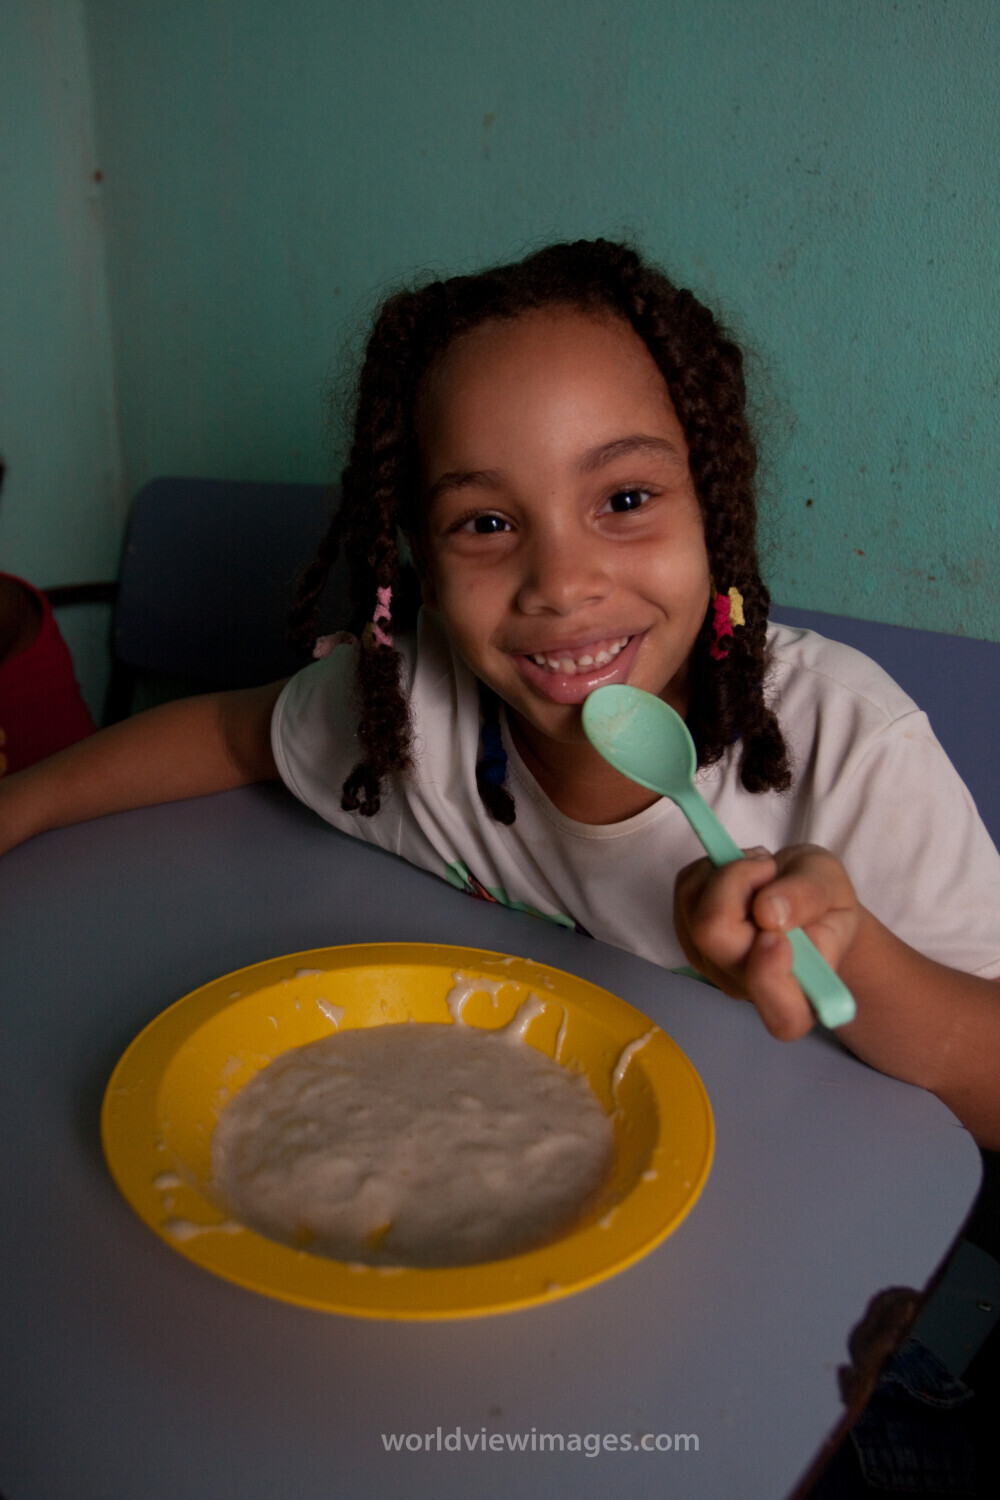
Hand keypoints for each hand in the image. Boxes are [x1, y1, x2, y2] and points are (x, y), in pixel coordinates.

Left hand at [673, 844, 860, 1039]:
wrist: (801, 898)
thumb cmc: (824, 901)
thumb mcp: (832, 886)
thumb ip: (809, 899)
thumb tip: (770, 913)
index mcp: (803, 996)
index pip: (783, 1015)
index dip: (771, 977)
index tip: (776, 936)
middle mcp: (751, 990)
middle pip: (715, 939)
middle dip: (738, 883)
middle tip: (769, 868)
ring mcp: (713, 966)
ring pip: (696, 909)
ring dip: (727, 873)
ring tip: (763, 871)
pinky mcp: (688, 938)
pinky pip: (686, 892)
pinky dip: (710, 870)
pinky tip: (741, 876)